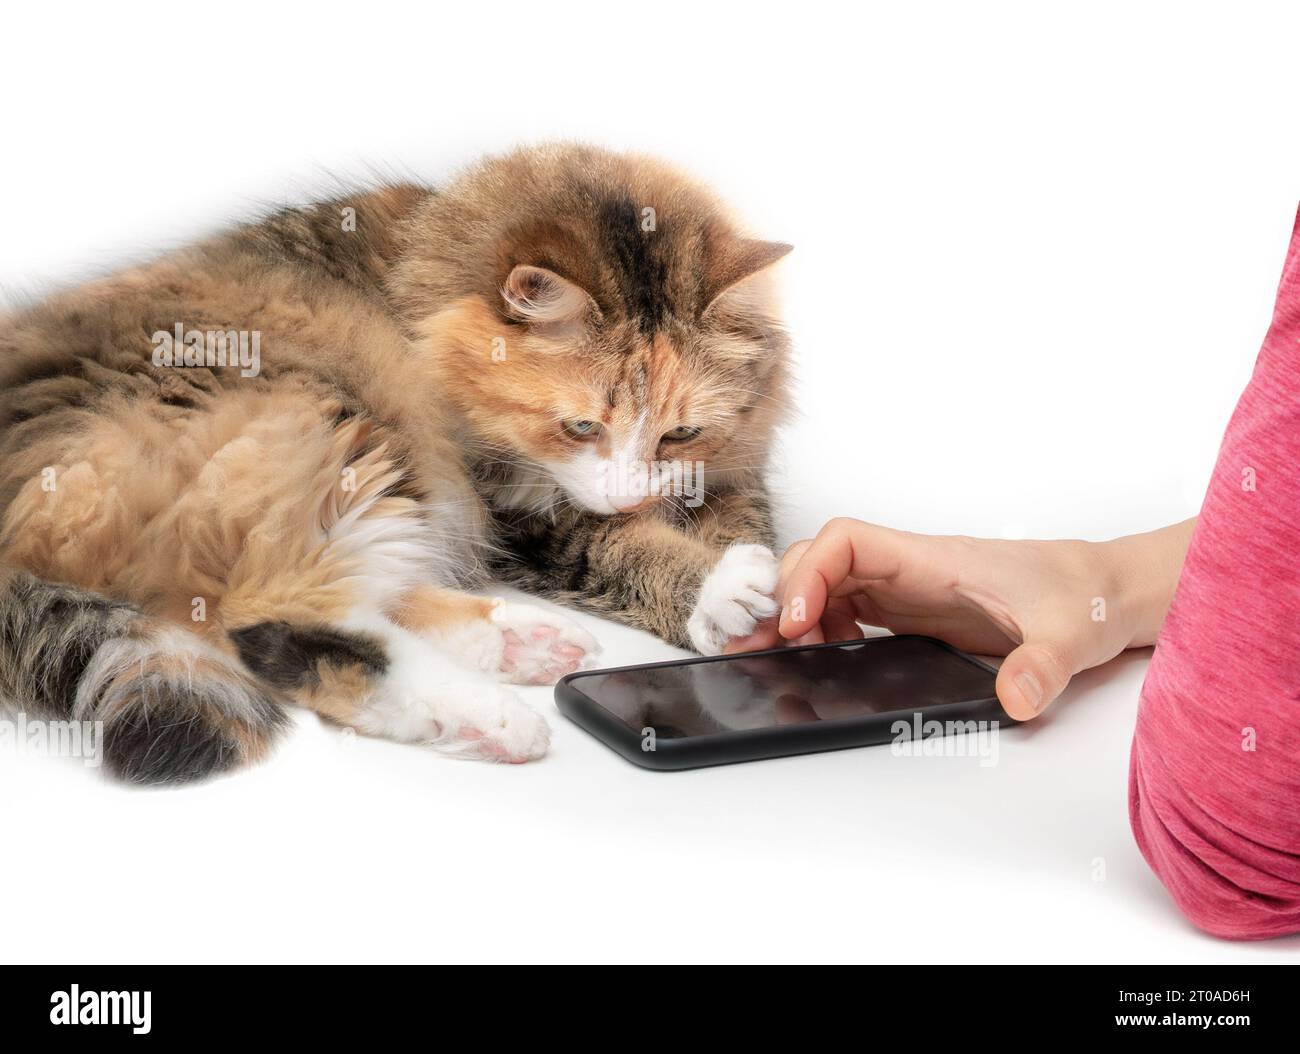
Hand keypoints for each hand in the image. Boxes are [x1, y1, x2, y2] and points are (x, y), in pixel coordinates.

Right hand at [723, 518, 1193, 719]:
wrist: (1101, 590)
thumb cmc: (1081, 595)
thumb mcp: (1070, 634)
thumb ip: (1042, 665)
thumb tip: (1016, 699)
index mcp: (932, 560)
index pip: (846, 540)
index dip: (809, 573)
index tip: (796, 619)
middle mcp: (908, 569)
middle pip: (818, 560)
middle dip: (783, 596)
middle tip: (763, 646)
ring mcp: (905, 590)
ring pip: (825, 586)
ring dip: (793, 615)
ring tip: (774, 655)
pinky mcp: (909, 613)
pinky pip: (846, 610)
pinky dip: (820, 630)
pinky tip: (823, 660)